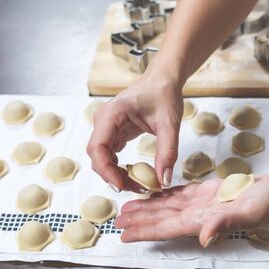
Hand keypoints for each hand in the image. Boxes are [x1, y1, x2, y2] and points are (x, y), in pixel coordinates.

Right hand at [87, 71, 183, 192]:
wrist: (163, 80)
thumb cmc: (165, 95)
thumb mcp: (170, 124)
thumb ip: (168, 152)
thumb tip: (164, 181)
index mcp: (112, 114)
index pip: (98, 147)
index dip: (106, 170)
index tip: (121, 186)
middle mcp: (104, 120)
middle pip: (97, 155)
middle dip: (113, 176)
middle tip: (138, 188)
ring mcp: (106, 126)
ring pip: (102, 157)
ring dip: (116, 174)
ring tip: (139, 184)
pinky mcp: (113, 131)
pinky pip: (110, 154)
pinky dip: (119, 167)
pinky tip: (134, 174)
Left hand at [114, 175, 268, 246]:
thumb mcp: (250, 211)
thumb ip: (226, 223)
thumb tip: (204, 237)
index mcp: (205, 220)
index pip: (169, 228)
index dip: (146, 231)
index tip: (125, 234)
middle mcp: (200, 214)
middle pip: (163, 219)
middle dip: (140, 220)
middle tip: (118, 220)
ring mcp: (203, 203)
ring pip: (169, 206)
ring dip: (149, 208)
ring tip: (129, 208)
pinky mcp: (209, 192)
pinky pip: (182, 194)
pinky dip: (166, 195)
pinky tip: (155, 194)